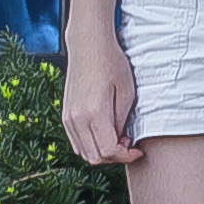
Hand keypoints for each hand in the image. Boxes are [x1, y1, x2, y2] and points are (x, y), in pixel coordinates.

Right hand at [60, 48, 140, 167]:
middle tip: (129, 143)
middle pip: (94, 157)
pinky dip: (91, 145)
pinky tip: (105, 132)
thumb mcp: (127, 92)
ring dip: (102, 152)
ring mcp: (68, 118)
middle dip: (115, 157)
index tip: (137, 150)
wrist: (88, 46)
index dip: (125, 156)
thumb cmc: (112, 64)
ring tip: (118, 137)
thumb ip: (121, 120)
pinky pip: (76, 142)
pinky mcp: (65, 115)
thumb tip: (120, 139)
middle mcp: (76, 119)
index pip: (108, 151)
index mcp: (94, 113)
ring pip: (83, 152)